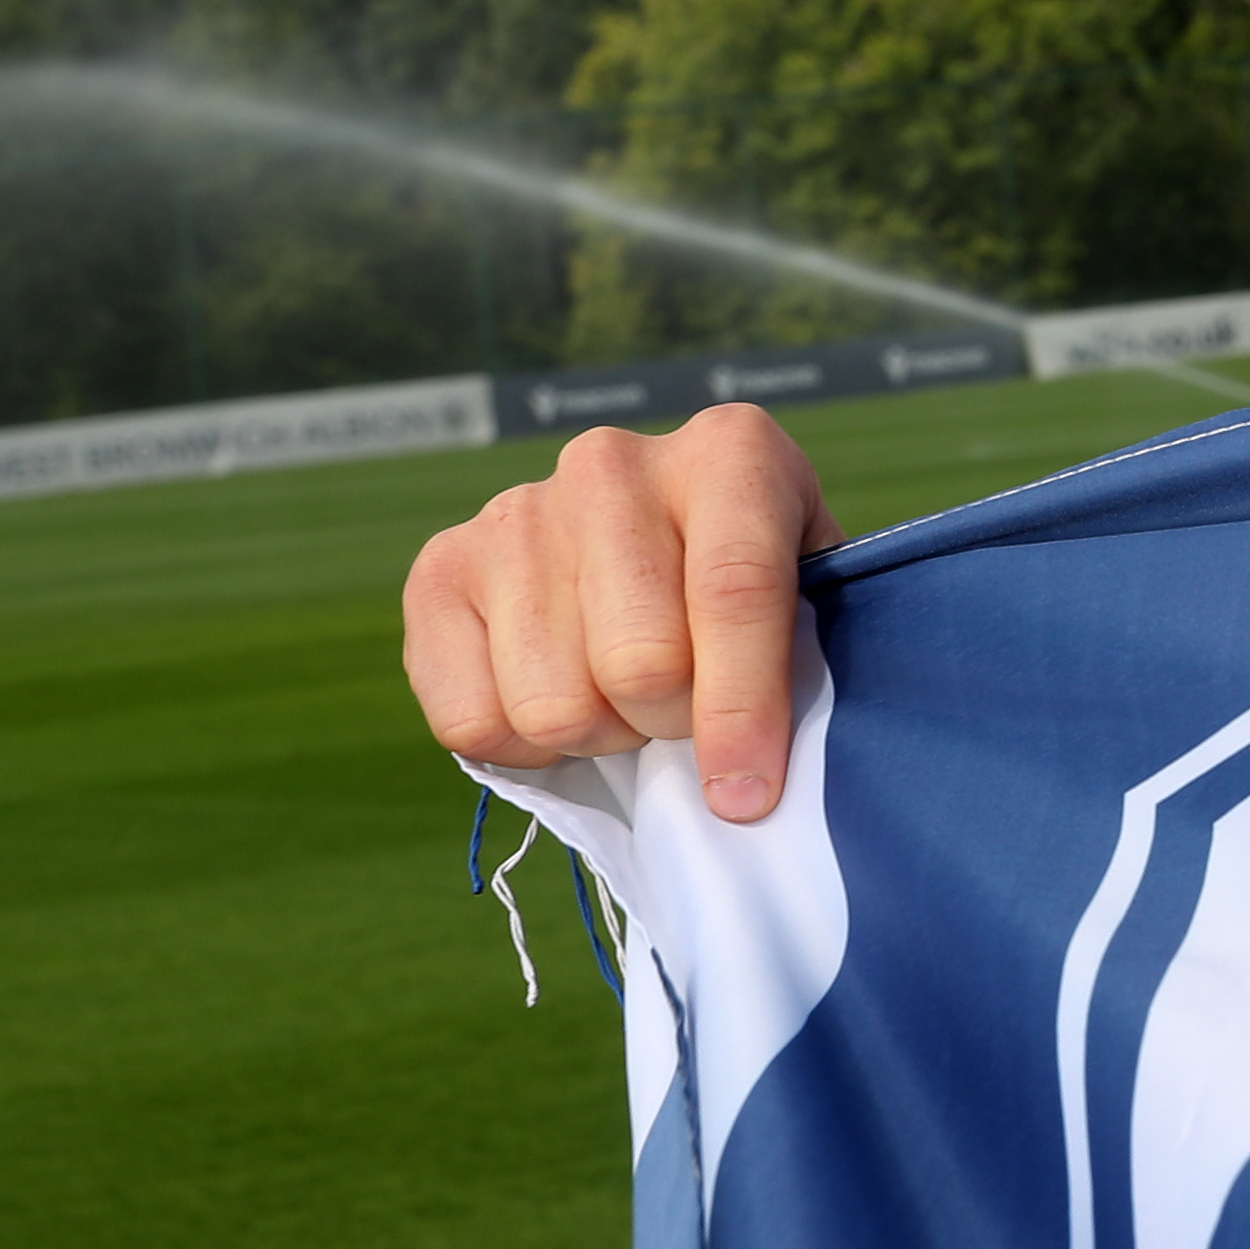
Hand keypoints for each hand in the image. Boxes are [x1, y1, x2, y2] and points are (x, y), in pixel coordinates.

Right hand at [402, 404, 840, 820]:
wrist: (648, 541)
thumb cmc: (746, 583)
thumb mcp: (809, 595)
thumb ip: (802, 660)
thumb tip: (751, 782)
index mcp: (729, 454)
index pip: (733, 592)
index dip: (743, 709)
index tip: (747, 794)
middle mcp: (612, 466)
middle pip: (639, 663)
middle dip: (672, 723)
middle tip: (684, 712)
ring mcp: (517, 512)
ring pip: (553, 705)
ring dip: (600, 734)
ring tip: (622, 695)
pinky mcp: (440, 568)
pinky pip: (470, 720)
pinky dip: (523, 747)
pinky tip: (559, 695)